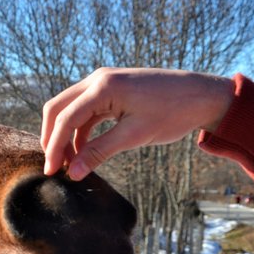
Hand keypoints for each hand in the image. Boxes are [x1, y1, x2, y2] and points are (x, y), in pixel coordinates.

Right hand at [40, 68, 234, 179]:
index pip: (65, 119)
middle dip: (52, 138)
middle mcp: (98, 79)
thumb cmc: (172, 112)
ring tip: (70, 163)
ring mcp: (103, 82)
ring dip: (65, 135)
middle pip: (57, 108)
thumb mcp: (134, 136)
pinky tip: (83, 151)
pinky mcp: (111, 90)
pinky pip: (85, 110)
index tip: (51, 172)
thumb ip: (100, 152)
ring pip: (69, 109)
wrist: (202, 95)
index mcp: (103, 87)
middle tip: (54, 166)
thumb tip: (74, 173)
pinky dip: (79, 130)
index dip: (54, 147)